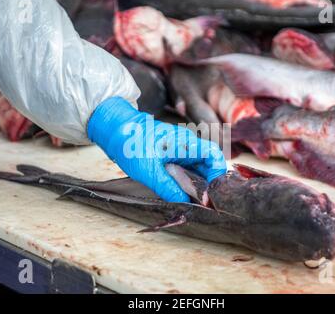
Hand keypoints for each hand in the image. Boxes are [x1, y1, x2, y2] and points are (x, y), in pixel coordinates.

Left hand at [88, 97, 226, 201]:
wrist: (116, 130)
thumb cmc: (132, 146)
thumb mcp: (149, 171)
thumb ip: (169, 188)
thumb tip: (186, 203)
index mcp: (186, 143)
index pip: (214, 154)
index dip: (218, 173)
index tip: (213, 192)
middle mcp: (187, 144)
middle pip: (207, 164)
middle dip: (208, 183)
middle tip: (203, 202)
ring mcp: (179, 149)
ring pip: (197, 167)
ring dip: (197, 183)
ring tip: (194, 201)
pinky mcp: (172, 154)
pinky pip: (186, 167)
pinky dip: (187, 180)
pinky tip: (182, 193)